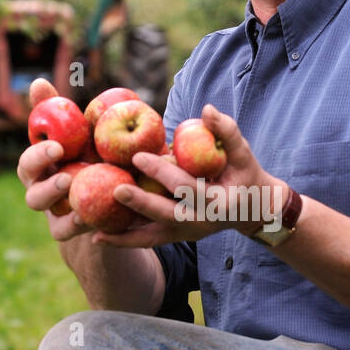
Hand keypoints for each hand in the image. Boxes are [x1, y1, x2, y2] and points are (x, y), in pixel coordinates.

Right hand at [16, 80, 89, 242]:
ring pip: (38, 206)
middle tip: (64, 171)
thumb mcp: (81, 133)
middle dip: (44, 178)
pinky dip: (74, 224)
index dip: (38, 152)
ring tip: (73, 190)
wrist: (105, 193)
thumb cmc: (88, 154)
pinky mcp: (63, 228)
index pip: (29, 158)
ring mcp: (48, 209)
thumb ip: (60, 112)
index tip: (57, 146)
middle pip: (29, 184)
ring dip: (53, 198)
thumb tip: (37, 83)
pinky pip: (62, 230)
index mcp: (39, 164)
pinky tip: (89, 216)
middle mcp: (37, 186)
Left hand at [91, 104, 285, 248]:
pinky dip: (125, 241)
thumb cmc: (246, 174)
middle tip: (115, 190)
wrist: (254, 210)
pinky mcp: (178, 237)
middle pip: (166, 215)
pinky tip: (99, 238)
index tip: (139, 156)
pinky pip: (149, 241)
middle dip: (140, 203)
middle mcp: (201, 223)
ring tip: (94, 229)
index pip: (187, 187)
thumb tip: (207, 109)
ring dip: (124, 235)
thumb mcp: (243, 153)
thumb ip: (227, 131)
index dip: (163, 172)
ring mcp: (188, 234)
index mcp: (218, 203)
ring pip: (153, 237)